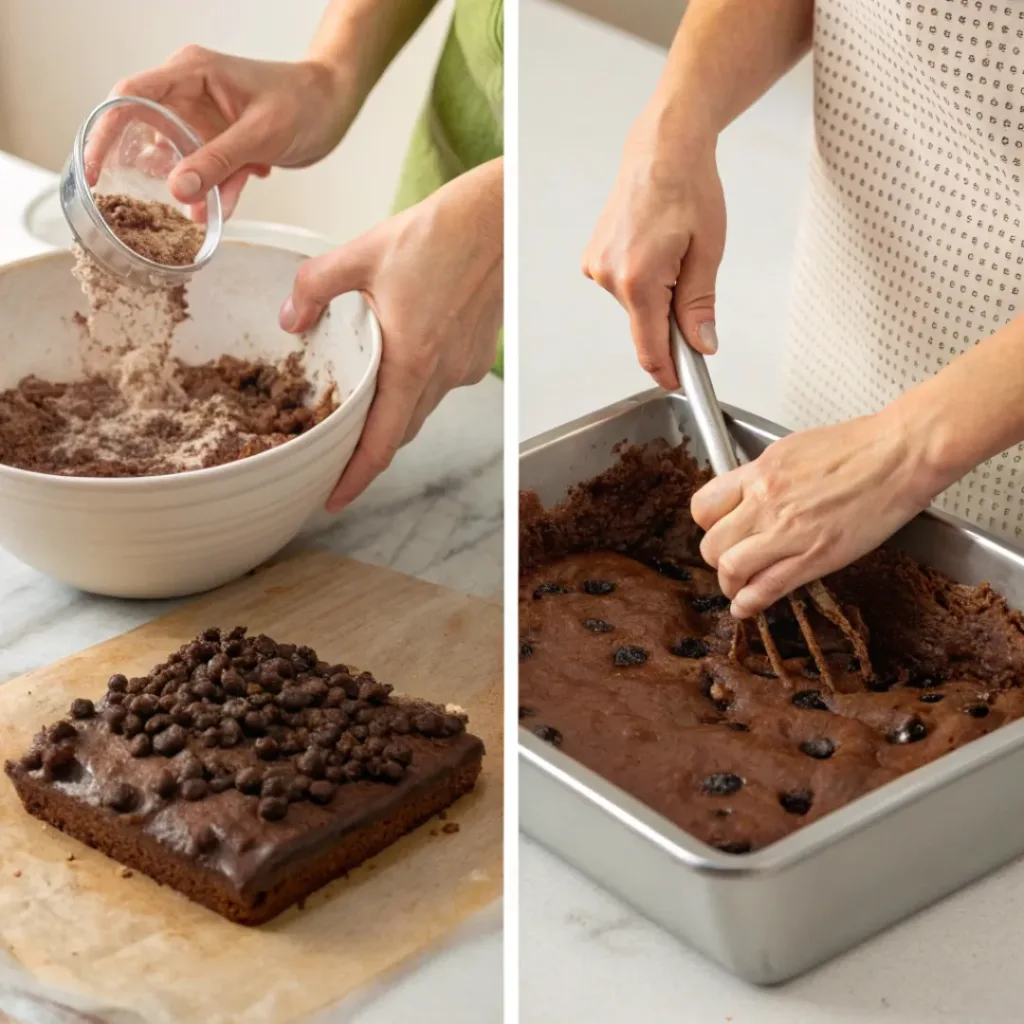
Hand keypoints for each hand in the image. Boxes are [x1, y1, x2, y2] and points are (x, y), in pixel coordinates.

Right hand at [87, 45, 356, 216]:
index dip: (104, 132)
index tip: (94, 170)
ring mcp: (205, 120)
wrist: (336, 106)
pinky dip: (216, 193)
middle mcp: (190, 93)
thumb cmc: (304, 102)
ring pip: (181, 161)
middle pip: (148, 133)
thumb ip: (217, 162)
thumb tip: (176, 191)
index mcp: (190, 73)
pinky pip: (209, 173)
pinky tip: (222, 211)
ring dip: (190, 191)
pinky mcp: (223, 143)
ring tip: (202, 215)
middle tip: (145, 207)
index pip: (129, 98)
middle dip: (152, 172)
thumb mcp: (259, 135)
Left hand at [279, 159, 502, 511]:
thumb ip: (315, 288)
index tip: (332, 498)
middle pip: (400, 434)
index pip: (381, 442)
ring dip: (390, 420)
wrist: (497, 220)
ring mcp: (462, 368)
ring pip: (419, 411)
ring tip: (357, 415)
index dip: (355, 478)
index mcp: (412, 361)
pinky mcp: (474, 355)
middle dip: (367, 455)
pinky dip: (413, 389)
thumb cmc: (440, 234)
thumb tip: (291, 320)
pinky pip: (438, 387)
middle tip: (334, 463)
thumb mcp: (361, 254)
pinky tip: (396, 364)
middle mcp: (441, 375)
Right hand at [581, 106, 725, 388]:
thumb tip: (701, 344)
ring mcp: (597, 267)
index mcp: (638, 279)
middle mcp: (609, 277)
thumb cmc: (687, 187)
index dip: (668, 370)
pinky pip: (624, 287)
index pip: (650, 347)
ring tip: (674, 252)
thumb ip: (699, 305)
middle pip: (645, 326)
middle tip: (693, 282)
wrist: (662, 149)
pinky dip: (643, 281)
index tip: (679, 382)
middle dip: (671, 321)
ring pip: (635, 307)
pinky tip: (656, 249)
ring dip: (657, 296)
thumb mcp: (706, 251)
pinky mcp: (594, 259)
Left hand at [691, 410, 938, 617]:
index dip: (707, 525)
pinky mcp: (816, 557)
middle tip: (730, 561)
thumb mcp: (792, 450)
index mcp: (759, 473)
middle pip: (712, 544)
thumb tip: (746, 495)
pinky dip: (750, 604)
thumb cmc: (858, 447)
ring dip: (730, 584)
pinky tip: (747, 607)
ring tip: (739, 587)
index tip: (718, 531)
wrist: (900, 454)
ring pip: (731, 570)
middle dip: (716, 559)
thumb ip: (763, 476)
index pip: (703, 508)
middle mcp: (766, 502)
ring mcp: (789, 532)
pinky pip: (768, 588)